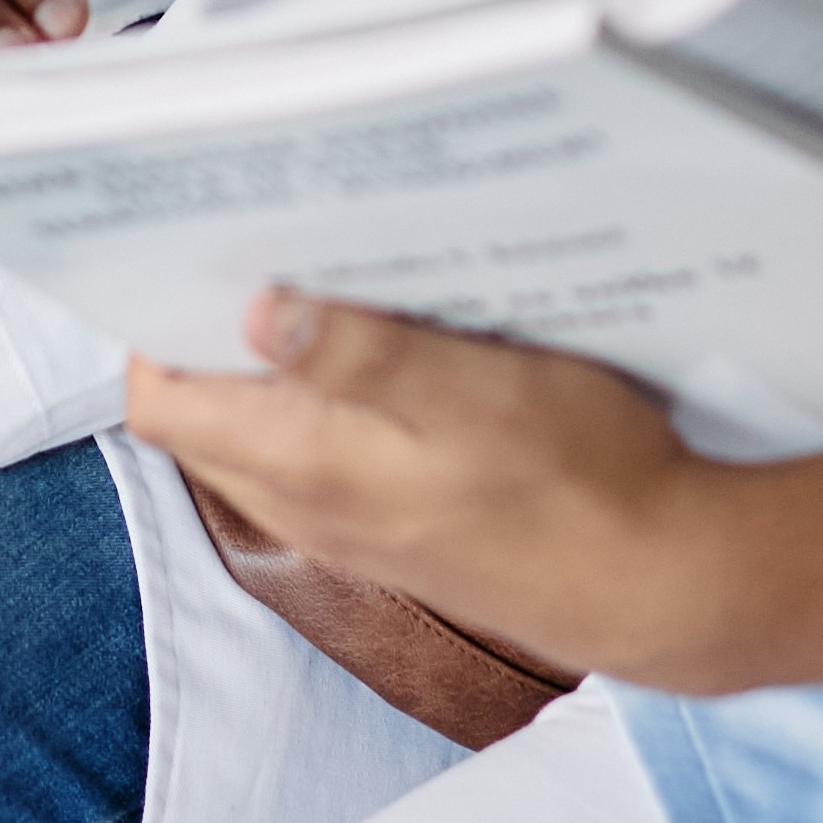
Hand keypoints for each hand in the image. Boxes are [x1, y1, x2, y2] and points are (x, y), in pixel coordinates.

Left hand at [127, 294, 732, 686]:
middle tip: (267, 239)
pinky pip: (329, 451)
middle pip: (208, 412)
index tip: (197, 245)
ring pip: (268, 430)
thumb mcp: (473, 393)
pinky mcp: (400, 527)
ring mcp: (352, 525)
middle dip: (217, 327)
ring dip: (282, 359)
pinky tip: (396, 344)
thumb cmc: (579, 481)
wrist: (660, 582)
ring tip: (332, 275)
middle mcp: (308, 508)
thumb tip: (254, 309)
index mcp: (305, 470)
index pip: (165, 401)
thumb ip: (361, 354)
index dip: (161, 320)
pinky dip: (335, 395)